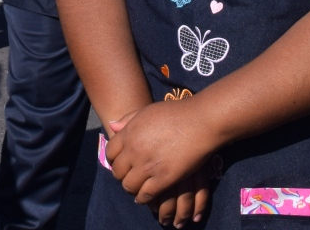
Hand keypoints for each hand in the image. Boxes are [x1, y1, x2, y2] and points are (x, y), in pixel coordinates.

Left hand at [104, 99, 221, 218]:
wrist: (199, 122)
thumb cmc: (175, 114)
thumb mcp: (147, 112)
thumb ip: (128, 119)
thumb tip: (112, 125)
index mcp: (129, 133)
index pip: (110, 153)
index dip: (114, 160)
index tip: (120, 163)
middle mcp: (134, 150)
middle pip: (117, 171)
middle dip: (121, 176)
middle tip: (129, 178)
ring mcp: (148, 165)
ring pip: (129, 186)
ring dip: (132, 189)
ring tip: (137, 189)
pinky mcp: (164, 178)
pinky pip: (146, 194)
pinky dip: (144, 198)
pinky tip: (147, 198)